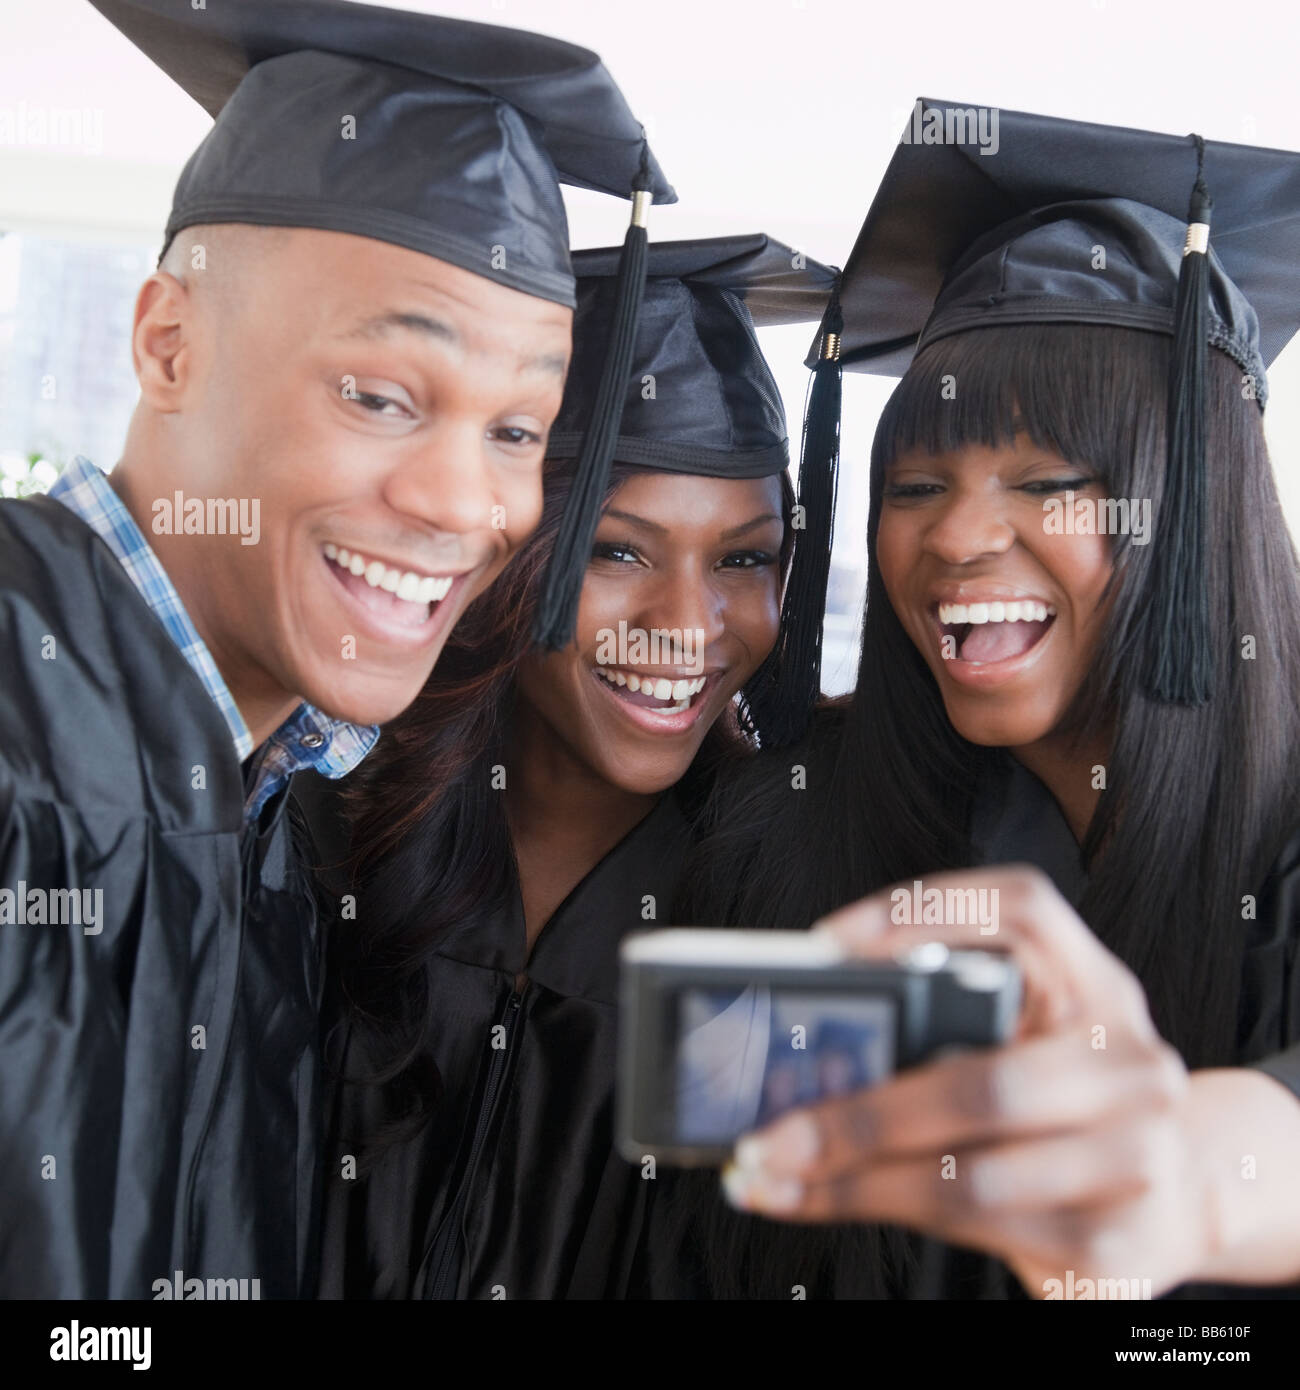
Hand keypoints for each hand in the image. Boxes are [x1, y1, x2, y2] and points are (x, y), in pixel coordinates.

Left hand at [722, 865, 1219, 1297]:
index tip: (827, 945)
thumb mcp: (1031, 1040)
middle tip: (770, 1129)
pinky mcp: (1115, 1247)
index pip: (1024, 909)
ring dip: (853, 1181)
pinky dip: (881, 1214)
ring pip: (969, 1176)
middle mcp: (1130, 1064)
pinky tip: (823, 1201)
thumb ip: (950, 1021)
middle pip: (983, 1082)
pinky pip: (978, 1235)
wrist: (1187, 1194)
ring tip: (773, 1173)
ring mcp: (1136, 1160)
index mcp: (1099, 988)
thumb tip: (810, 1037)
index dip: (925, 910)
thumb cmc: (1071, 1105)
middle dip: (861, 1112)